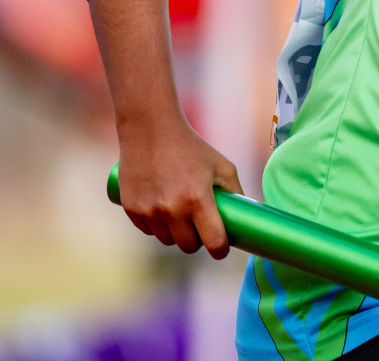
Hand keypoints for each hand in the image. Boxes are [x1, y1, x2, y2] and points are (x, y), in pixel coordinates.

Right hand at [114, 116, 242, 258]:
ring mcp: (149, 211)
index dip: (220, 249)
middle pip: (188, 246)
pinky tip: (162, 208)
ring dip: (176, 234)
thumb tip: (247, 216)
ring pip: (167, 240)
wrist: (150, 129)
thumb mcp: (222, 166)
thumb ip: (236, 192)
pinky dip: (157, 226)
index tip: (222, 248)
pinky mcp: (132, 209)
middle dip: (197, 241)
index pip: (213, 242)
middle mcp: (172, 209)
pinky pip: (148, 230)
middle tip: (201, 227)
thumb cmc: (191, 147)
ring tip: (181, 214)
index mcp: (198, 199)